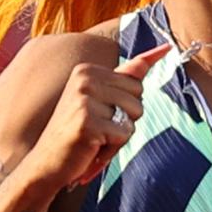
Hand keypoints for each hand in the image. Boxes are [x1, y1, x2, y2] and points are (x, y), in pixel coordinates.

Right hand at [34, 42, 170, 189]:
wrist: (46, 163)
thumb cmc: (77, 134)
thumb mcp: (100, 101)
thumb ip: (128, 76)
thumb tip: (165, 47)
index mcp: (87, 71)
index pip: (135, 83)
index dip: (127, 106)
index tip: (140, 76)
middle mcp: (85, 79)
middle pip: (138, 98)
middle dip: (125, 120)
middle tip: (99, 129)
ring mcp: (85, 99)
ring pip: (133, 117)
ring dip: (119, 135)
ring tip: (96, 138)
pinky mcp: (87, 122)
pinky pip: (123, 134)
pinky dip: (112, 147)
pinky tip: (92, 147)